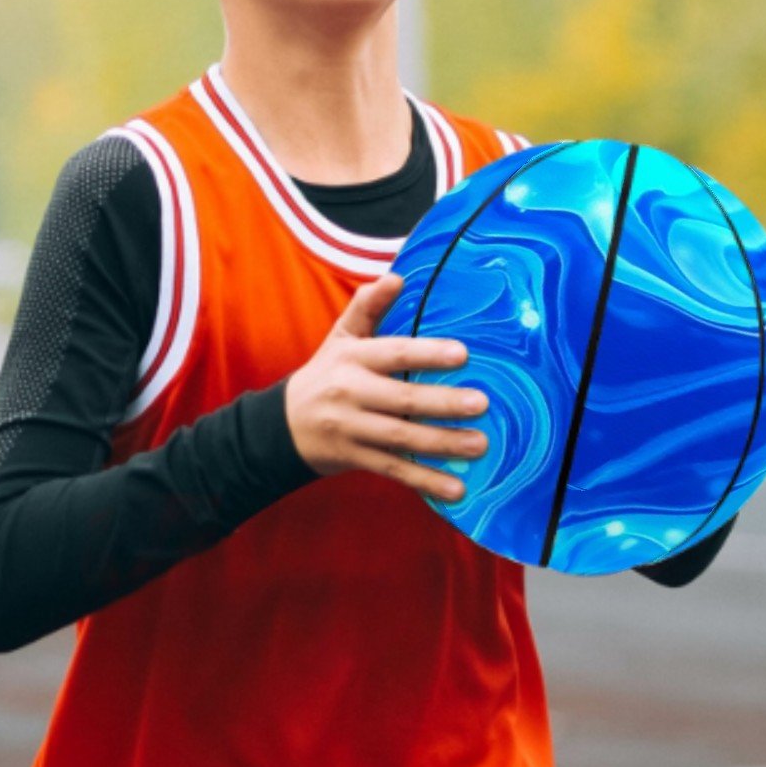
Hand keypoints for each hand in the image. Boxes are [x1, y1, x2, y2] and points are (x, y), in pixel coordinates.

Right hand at [285, 273, 488, 501]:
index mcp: (352, 358)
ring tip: (480, 445)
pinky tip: (455, 490)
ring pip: (401, 438)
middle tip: (481, 404)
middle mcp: (350, 393)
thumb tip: (397, 276)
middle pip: (402, 399)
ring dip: (443, 444)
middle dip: (443, 403)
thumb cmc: (327, 374)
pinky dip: (425, 481)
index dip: (426, 353)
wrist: (284, 425)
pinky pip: (394, 470)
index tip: (462, 355)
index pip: (392, 353)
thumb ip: (368, 307)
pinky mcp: (356, 459)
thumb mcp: (340, 338)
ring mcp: (352, 429)